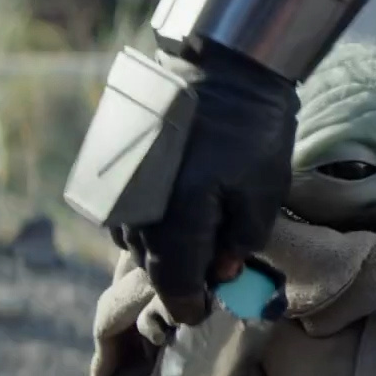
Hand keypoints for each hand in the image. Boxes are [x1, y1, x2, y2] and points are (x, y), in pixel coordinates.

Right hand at [112, 45, 297, 327]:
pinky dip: (147, 221)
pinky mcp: (112, 166)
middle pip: (151, 265)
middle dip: (177, 279)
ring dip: (161, 249)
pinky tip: (173, 211)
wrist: (221, 64)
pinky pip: (124, 212)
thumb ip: (240, 243)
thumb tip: (220, 272)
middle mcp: (139, 208)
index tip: (202, 312)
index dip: (188, 306)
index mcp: (178, 219)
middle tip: (204, 278)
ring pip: (134, 240)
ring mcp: (120, 187)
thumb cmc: (253, 130)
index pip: (173, 285)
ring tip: (193, 240)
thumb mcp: (263, 194)